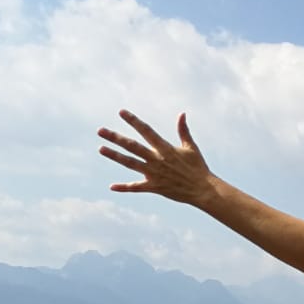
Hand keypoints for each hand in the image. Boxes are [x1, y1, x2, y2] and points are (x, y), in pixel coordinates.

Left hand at [98, 110, 214, 205]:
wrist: (203, 190)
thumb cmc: (198, 168)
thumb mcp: (191, 147)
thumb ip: (183, 131)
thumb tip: (182, 114)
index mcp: (165, 148)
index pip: (146, 131)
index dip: (133, 121)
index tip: (121, 112)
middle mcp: (157, 159)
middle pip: (132, 146)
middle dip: (115, 138)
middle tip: (100, 131)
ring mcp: (154, 174)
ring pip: (130, 163)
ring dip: (115, 156)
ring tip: (101, 149)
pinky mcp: (155, 187)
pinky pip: (137, 187)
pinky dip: (125, 187)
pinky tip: (112, 187)